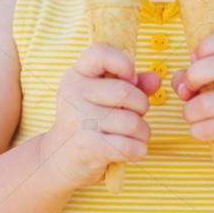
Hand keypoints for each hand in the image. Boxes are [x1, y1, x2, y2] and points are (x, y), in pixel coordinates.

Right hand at [40, 43, 160, 189]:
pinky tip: (133, 150)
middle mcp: (74, 93)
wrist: (58, 160)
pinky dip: (139, 150)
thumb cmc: (88, 122)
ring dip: (143, 132)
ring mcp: (79, 120)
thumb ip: (132, 84)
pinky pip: (128, 146)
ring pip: (131, 121)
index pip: (100, 53)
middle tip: (137, 115)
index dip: (123, 63)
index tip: (130, 79)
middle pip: (125, 91)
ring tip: (136, 135)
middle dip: (142, 105)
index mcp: (77, 75)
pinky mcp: (87, 146)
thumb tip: (155, 79)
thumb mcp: (104, 97)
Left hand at [171, 29, 213, 166]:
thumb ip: (193, 75)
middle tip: (188, 88)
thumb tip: (182, 86)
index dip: (205, 46)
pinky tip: (197, 129)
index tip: (193, 59)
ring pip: (209, 103)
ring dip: (190, 111)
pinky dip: (197, 130)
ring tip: (190, 114)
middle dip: (194, 75)